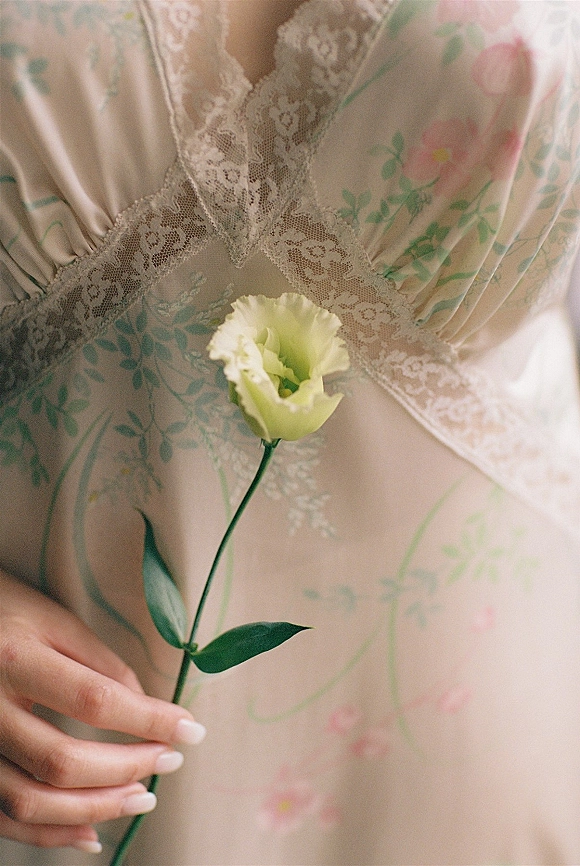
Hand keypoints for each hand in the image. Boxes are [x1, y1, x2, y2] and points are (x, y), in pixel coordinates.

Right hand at [0, 570, 205, 853]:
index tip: (190, 730)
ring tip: (142, 797)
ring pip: (32, 802)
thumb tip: (145, 706)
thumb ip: (100, 663)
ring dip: (95, 809)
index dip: (148, 720)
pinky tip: (91, 831)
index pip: (94, 701)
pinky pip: (5, 819)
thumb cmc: (10, 614)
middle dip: (127, 768)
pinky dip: (50, 835)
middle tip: (170, 761)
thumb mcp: (54, 621)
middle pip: (63, 760)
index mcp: (16, 660)